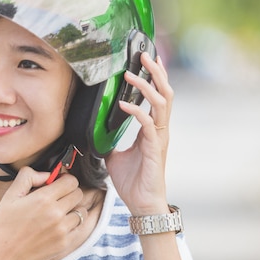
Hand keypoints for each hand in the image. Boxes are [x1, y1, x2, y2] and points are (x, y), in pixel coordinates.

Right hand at [0, 167, 85, 259]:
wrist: (0, 258)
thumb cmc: (2, 226)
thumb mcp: (10, 196)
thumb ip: (28, 177)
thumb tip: (47, 175)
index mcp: (43, 199)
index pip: (70, 181)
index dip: (64, 179)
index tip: (56, 184)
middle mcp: (56, 214)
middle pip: (78, 194)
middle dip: (69, 193)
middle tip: (56, 198)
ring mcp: (62, 230)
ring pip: (81, 212)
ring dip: (72, 209)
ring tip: (57, 213)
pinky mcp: (64, 244)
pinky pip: (79, 228)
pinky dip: (72, 225)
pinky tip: (58, 226)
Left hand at [104, 53, 172, 215]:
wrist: (140, 204)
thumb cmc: (132, 181)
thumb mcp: (114, 156)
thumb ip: (109, 140)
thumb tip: (94, 132)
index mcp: (152, 129)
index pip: (156, 97)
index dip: (153, 78)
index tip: (145, 61)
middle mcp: (159, 130)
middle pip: (165, 93)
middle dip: (156, 73)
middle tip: (143, 56)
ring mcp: (159, 138)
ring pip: (161, 104)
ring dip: (146, 87)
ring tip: (131, 75)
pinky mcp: (155, 149)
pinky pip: (148, 124)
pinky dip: (136, 112)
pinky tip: (124, 105)